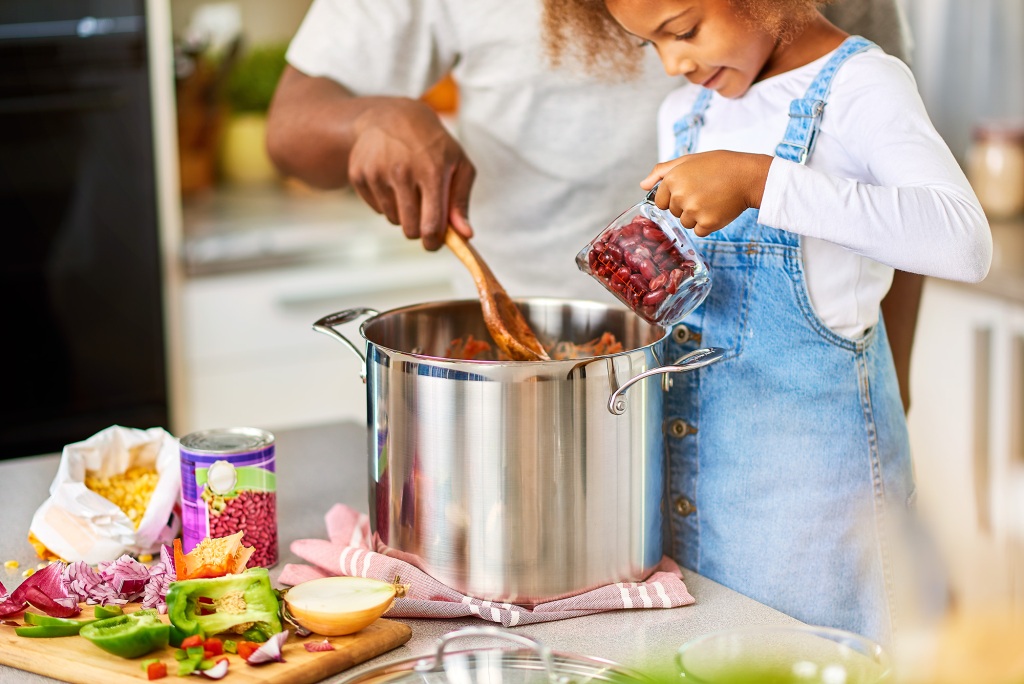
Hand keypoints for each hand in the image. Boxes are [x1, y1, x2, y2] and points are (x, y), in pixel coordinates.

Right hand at [348, 100, 474, 249]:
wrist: (392, 116)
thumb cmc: (434, 144)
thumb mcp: (458, 164)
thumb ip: (461, 202)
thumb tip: (465, 235)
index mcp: (431, 171)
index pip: (431, 224)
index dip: (434, 242)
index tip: (435, 244)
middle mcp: (402, 172)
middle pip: (409, 229)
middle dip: (419, 230)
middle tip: (425, 215)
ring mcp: (377, 173)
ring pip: (393, 220)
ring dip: (403, 213)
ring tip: (409, 189)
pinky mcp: (358, 174)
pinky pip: (377, 209)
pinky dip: (387, 203)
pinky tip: (392, 180)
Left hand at [640, 151, 772, 236]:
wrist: (748, 176)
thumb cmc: (719, 166)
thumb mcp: (688, 160)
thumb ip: (662, 171)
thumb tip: (643, 185)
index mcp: (672, 179)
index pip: (660, 201)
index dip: (674, 196)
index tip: (689, 189)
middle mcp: (680, 196)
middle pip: (673, 212)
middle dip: (685, 205)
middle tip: (705, 191)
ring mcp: (693, 211)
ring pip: (686, 223)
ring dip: (697, 216)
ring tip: (712, 199)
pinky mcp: (707, 223)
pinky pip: (699, 231)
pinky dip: (708, 224)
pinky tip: (718, 209)